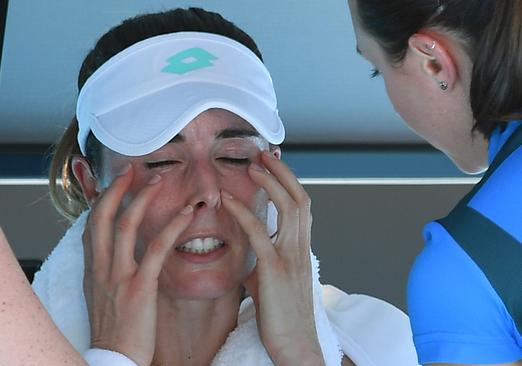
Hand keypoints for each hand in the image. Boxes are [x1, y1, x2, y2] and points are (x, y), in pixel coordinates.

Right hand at [82, 165, 193, 365]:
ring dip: (143, 198)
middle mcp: (100, 267)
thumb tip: (112, 257)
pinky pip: (156, 248)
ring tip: (158, 180)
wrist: (113, 360)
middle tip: (131, 169)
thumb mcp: (99, 298)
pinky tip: (186, 214)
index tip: (114, 184)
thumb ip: (105, 273)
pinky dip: (172, 227)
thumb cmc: (112, 333)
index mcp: (91, 270)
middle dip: (116, 188)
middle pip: (103, 215)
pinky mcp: (140, 286)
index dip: (102, 200)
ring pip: (126, 224)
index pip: (91, 225)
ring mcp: (118, 275)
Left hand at [221, 151, 323, 365]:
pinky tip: (229, 200)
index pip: (301, 205)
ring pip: (289, 207)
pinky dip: (244, 212)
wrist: (295, 346)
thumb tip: (249, 247)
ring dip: (270, 182)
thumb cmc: (281, 317)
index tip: (274, 162)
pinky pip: (260, 233)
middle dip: (282, 171)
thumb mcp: (271, 280)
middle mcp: (300, 248)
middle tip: (263, 153)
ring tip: (253, 165)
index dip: (288, 180)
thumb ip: (263, 258)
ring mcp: (290, 257)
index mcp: (300, 249)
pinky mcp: (274, 270)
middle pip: (300, 197)